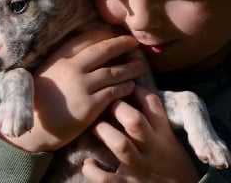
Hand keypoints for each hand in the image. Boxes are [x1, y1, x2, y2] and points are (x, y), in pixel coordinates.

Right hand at [0, 29, 145, 151]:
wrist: (34, 127)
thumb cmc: (38, 100)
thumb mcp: (46, 73)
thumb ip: (63, 62)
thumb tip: (83, 54)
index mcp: (59, 59)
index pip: (85, 39)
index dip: (103, 34)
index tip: (114, 33)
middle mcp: (72, 69)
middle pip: (103, 50)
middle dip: (121, 44)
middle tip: (134, 42)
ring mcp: (82, 86)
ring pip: (113, 72)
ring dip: (129, 67)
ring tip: (140, 65)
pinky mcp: (90, 106)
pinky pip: (114, 92)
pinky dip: (125, 87)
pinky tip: (131, 86)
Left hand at [82, 86, 199, 182]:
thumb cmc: (169, 162)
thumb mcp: (168, 139)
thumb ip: (152, 119)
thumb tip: (130, 91)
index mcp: (163, 135)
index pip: (153, 104)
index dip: (137, 90)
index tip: (124, 84)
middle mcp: (152, 149)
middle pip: (135, 121)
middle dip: (117, 107)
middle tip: (104, 103)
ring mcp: (140, 168)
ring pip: (120, 144)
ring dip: (102, 131)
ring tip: (92, 126)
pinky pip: (107, 178)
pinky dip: (94, 170)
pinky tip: (88, 163)